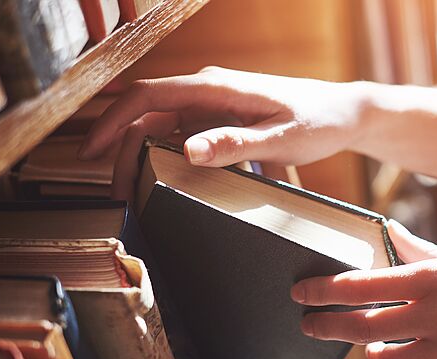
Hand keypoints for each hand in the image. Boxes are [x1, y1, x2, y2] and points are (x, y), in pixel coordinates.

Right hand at [79, 67, 368, 200]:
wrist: (344, 113)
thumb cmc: (317, 122)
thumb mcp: (279, 138)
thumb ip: (234, 144)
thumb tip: (186, 151)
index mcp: (216, 88)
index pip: (149, 97)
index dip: (115, 122)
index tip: (92, 152)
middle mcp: (209, 91)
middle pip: (149, 117)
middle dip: (123, 151)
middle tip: (115, 192)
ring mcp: (215, 105)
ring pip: (164, 128)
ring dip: (144, 158)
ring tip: (132, 193)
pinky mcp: (224, 120)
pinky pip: (186, 137)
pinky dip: (169, 158)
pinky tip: (164, 183)